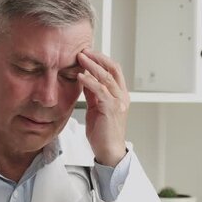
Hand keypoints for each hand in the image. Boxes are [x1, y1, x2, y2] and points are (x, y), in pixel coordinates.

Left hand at [77, 49, 129, 166]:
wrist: (109, 151)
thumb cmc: (103, 133)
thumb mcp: (96, 108)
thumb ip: (93, 94)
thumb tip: (84, 80)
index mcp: (120, 95)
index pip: (114, 70)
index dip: (101, 59)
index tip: (88, 53)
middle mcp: (122, 96)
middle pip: (113, 69)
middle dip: (98, 58)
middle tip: (83, 50)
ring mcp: (118, 102)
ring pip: (107, 77)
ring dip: (92, 66)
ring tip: (80, 58)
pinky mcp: (111, 109)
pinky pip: (100, 91)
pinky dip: (89, 81)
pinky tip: (80, 76)